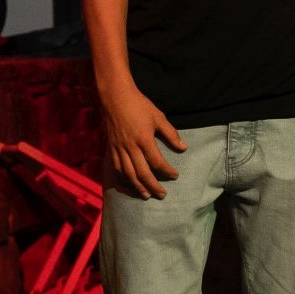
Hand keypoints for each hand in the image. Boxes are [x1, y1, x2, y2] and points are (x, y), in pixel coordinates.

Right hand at [102, 83, 185, 199]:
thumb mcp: (159, 117)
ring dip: (137, 187)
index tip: (175, 175)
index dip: (167, 171)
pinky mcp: (111, 148)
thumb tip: (184, 148)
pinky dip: (123, 179)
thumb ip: (171, 134)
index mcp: (144, 139)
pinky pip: (116, 168)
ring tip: (146, 195)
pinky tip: (129, 184)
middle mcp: (130, 147)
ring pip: (127, 174)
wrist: (115, 97)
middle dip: (152, 186)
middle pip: (141, 173)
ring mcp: (118, 148)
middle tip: (162, 195)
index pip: (157, 162)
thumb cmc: (139, 105)